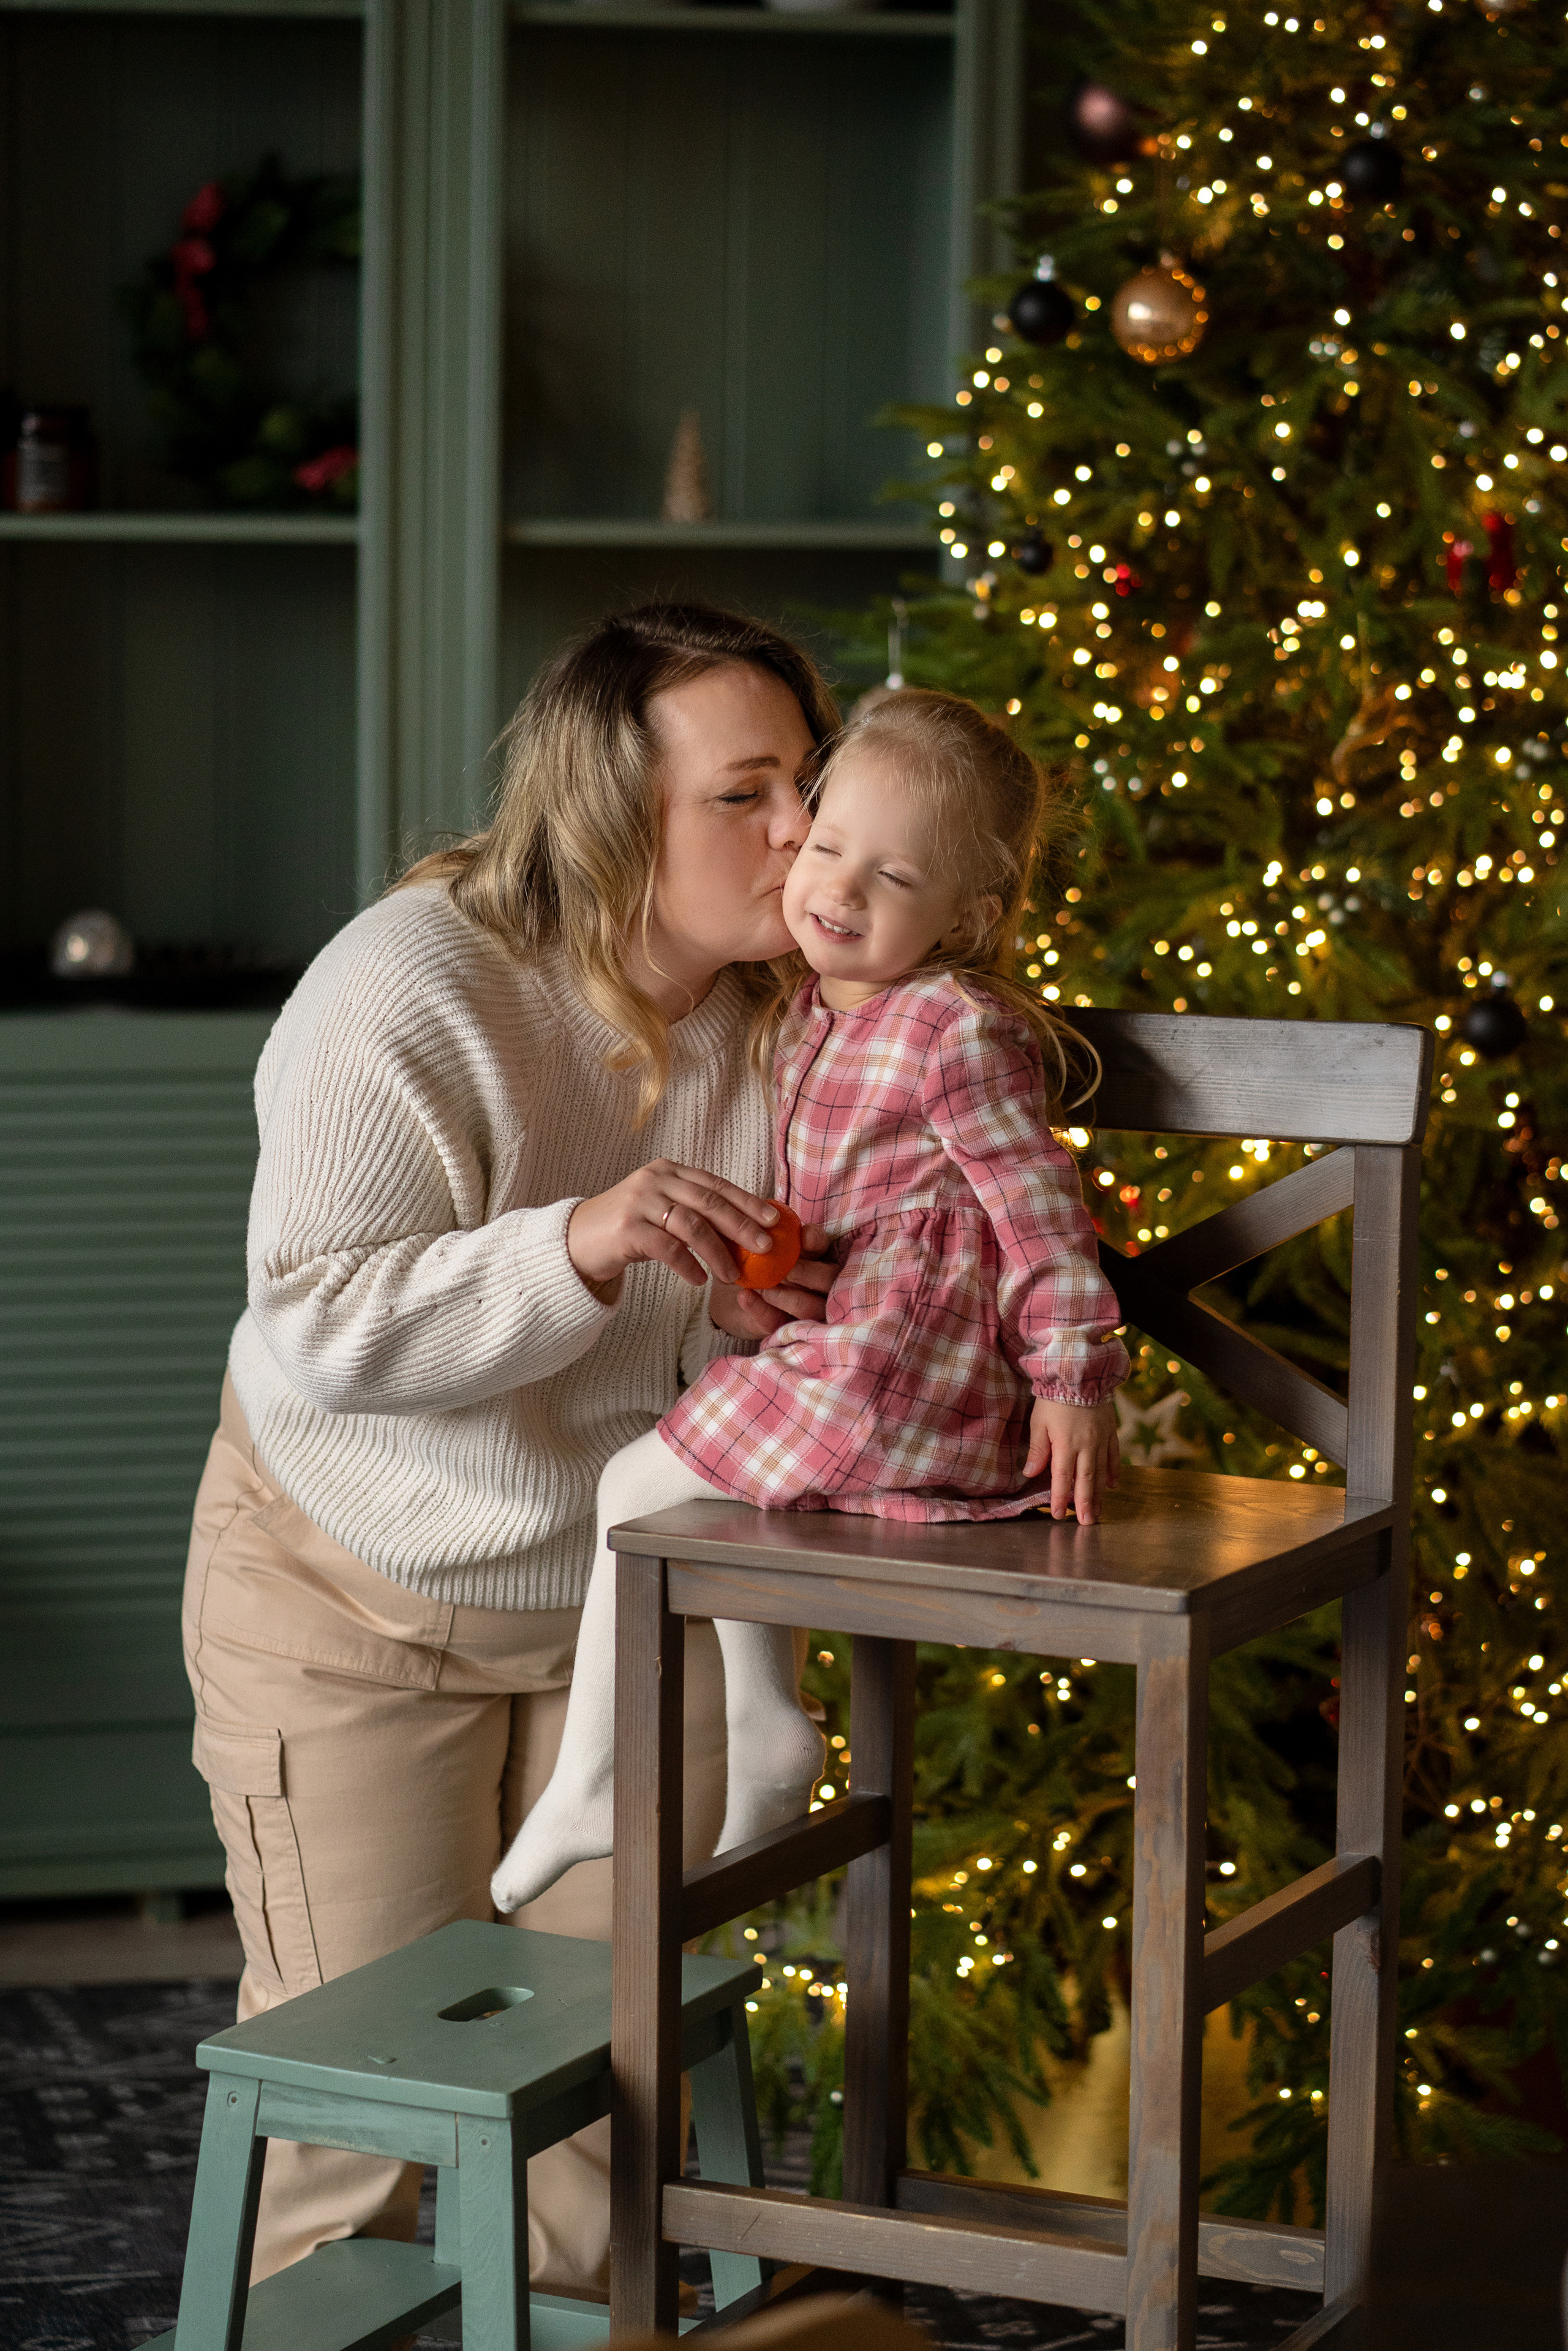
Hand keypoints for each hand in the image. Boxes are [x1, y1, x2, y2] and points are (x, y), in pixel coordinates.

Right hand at [566, 1161, 784, 1301]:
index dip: (747, 1201)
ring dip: (718, 1252)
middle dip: (742, 1225)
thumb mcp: (662, 1210)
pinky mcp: (626, 1229)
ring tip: (733, 1275)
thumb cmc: (629, 1229)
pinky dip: (687, 1265)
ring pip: (691, 1225)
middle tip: (765, 1247)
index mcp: (669, 1170)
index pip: (716, 1184)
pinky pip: (667, 1248)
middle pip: (709, 1201)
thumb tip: (746, 1229)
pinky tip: (699, 1280)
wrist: (576, 1241)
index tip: (774, 1219)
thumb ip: (695, 1211)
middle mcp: (655, 1180)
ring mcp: (639, 1202)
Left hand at [709, 1226, 833, 1340]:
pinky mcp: (783, 1328)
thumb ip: (755, 1232)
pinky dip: (762, 1310)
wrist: (726, 1295)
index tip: (804, 1238)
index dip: (816, 1241)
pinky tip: (745, 1297)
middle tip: (786, 1269)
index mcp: (810, 1255)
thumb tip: (757, 1219)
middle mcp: (816, 1283)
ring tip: (763, 1288)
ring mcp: (805, 1309)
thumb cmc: (745, 1262)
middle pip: (829, 1279)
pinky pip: (778, 1323)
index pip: (822, 1245)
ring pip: (812, 1307)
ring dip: (788, 1296)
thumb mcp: (747, 1244)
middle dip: (808, 1273)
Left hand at [1026, 1397, 1120, 1524]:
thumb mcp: (1039, 1422)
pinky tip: (1113, 1486)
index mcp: (1066, 1445)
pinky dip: (1114, 1472)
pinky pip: (1114, 1456)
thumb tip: (1030, 1473)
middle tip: (1087, 1523)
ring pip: (1101, 1472)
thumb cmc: (1054, 1397)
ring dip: (1099, 1494)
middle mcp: (1086, 1446)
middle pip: (1086, 1480)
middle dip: (1085, 1504)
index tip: (1058, 1515)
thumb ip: (1038, 1449)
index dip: (1060, 1498)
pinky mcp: (1111, 1431)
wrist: (1080, 1373)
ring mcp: (1101, 1439)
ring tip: (1098, 1511)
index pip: (1062, 1478)